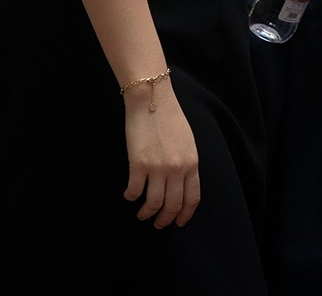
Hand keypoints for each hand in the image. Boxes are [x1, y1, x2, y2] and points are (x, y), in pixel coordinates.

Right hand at [123, 83, 198, 227]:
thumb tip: (180, 185)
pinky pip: (134, 190)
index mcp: (192, 163)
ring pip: (153, 203)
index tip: (178, 222)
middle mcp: (177, 169)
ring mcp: (158, 167)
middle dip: (165, 219)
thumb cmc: (170, 118)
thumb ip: (186, 164)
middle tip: (158, 224)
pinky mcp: (138, 164)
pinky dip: (130, 197)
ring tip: (142, 214)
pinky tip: (129, 195)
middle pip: (172, 205)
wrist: (152, 99)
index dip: (185, 215)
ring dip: (146, 213)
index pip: (192, 198)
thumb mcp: (187, 142)